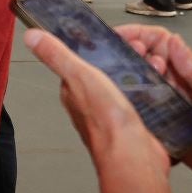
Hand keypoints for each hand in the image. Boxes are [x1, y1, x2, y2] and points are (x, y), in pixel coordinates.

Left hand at [23, 28, 172, 192]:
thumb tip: (32, 36)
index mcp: (74, 92)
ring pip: (127, 83)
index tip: (112, 36)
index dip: (96, 47)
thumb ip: (57, 56)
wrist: (135, 156)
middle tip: (139, 48)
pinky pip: (144, 98)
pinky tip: (159, 82)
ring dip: (140, 71)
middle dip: (124, 57)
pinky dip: (152, 87)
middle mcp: (91, 104)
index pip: (79, 62)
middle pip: (106, 71)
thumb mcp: (79, 76)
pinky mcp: (135, 121)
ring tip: (153, 61)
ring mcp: (114, 114)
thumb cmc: (106, 123)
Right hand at [111, 25, 191, 185]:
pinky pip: (141, 117)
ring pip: (140, 88)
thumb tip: (175, 43)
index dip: (140, 35)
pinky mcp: (163, 130)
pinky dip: (129, 112)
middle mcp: (177, 88)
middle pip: (145, 63)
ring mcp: (168, 108)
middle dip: (128, 57)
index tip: (120, 35)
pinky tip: (120, 111)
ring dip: (126, 84)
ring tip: (115, 84)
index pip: (161, 44)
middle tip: (116, 62)